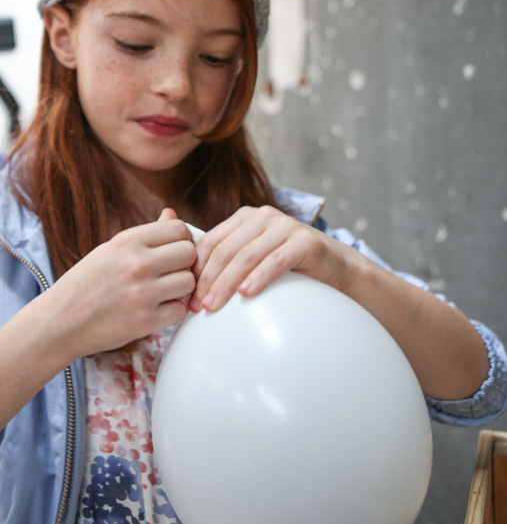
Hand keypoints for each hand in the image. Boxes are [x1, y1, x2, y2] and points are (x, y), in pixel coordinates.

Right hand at [54, 209, 195, 357]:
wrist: (60, 321)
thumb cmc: (86, 282)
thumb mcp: (111, 250)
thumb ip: (146, 234)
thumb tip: (172, 214)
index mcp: (128, 241)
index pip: (179, 228)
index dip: (181, 239)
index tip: (173, 251)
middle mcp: (137, 264)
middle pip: (189, 253)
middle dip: (185, 263)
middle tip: (172, 273)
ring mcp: (142, 294)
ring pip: (189, 282)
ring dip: (181, 289)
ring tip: (164, 292)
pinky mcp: (145, 321)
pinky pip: (180, 310)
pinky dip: (173, 311)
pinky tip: (157, 309)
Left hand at [190, 206, 359, 311]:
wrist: (336, 268)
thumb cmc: (291, 268)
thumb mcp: (255, 258)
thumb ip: (228, 260)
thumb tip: (190, 282)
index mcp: (244, 217)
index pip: (210, 241)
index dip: (196, 269)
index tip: (187, 297)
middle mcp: (262, 216)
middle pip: (225, 250)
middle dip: (208, 280)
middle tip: (197, 307)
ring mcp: (285, 226)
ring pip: (246, 256)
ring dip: (226, 283)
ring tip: (214, 306)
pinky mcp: (305, 241)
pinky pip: (276, 260)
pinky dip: (259, 277)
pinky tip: (246, 294)